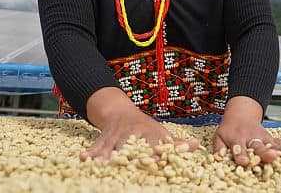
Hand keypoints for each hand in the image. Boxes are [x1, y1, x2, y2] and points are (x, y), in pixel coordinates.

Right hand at [80, 87, 198, 160]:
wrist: (119, 112)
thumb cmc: (144, 128)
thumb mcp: (160, 132)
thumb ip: (176, 143)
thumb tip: (196, 146)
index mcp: (148, 133)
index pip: (153, 145)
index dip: (155, 153)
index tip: (156, 162)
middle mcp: (131, 134)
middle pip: (130, 147)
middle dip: (129, 157)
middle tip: (127, 167)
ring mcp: (114, 136)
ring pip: (111, 148)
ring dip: (107, 157)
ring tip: (103, 167)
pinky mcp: (101, 139)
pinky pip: (94, 147)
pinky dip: (90, 153)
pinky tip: (83, 160)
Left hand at [214, 96, 280, 166]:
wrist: (240, 114)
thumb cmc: (229, 130)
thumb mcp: (219, 136)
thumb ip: (218, 148)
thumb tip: (217, 159)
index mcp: (236, 137)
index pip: (239, 148)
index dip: (241, 155)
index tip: (244, 162)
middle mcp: (251, 137)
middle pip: (258, 146)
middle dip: (265, 152)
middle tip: (271, 156)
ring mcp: (263, 137)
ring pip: (272, 144)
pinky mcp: (271, 138)